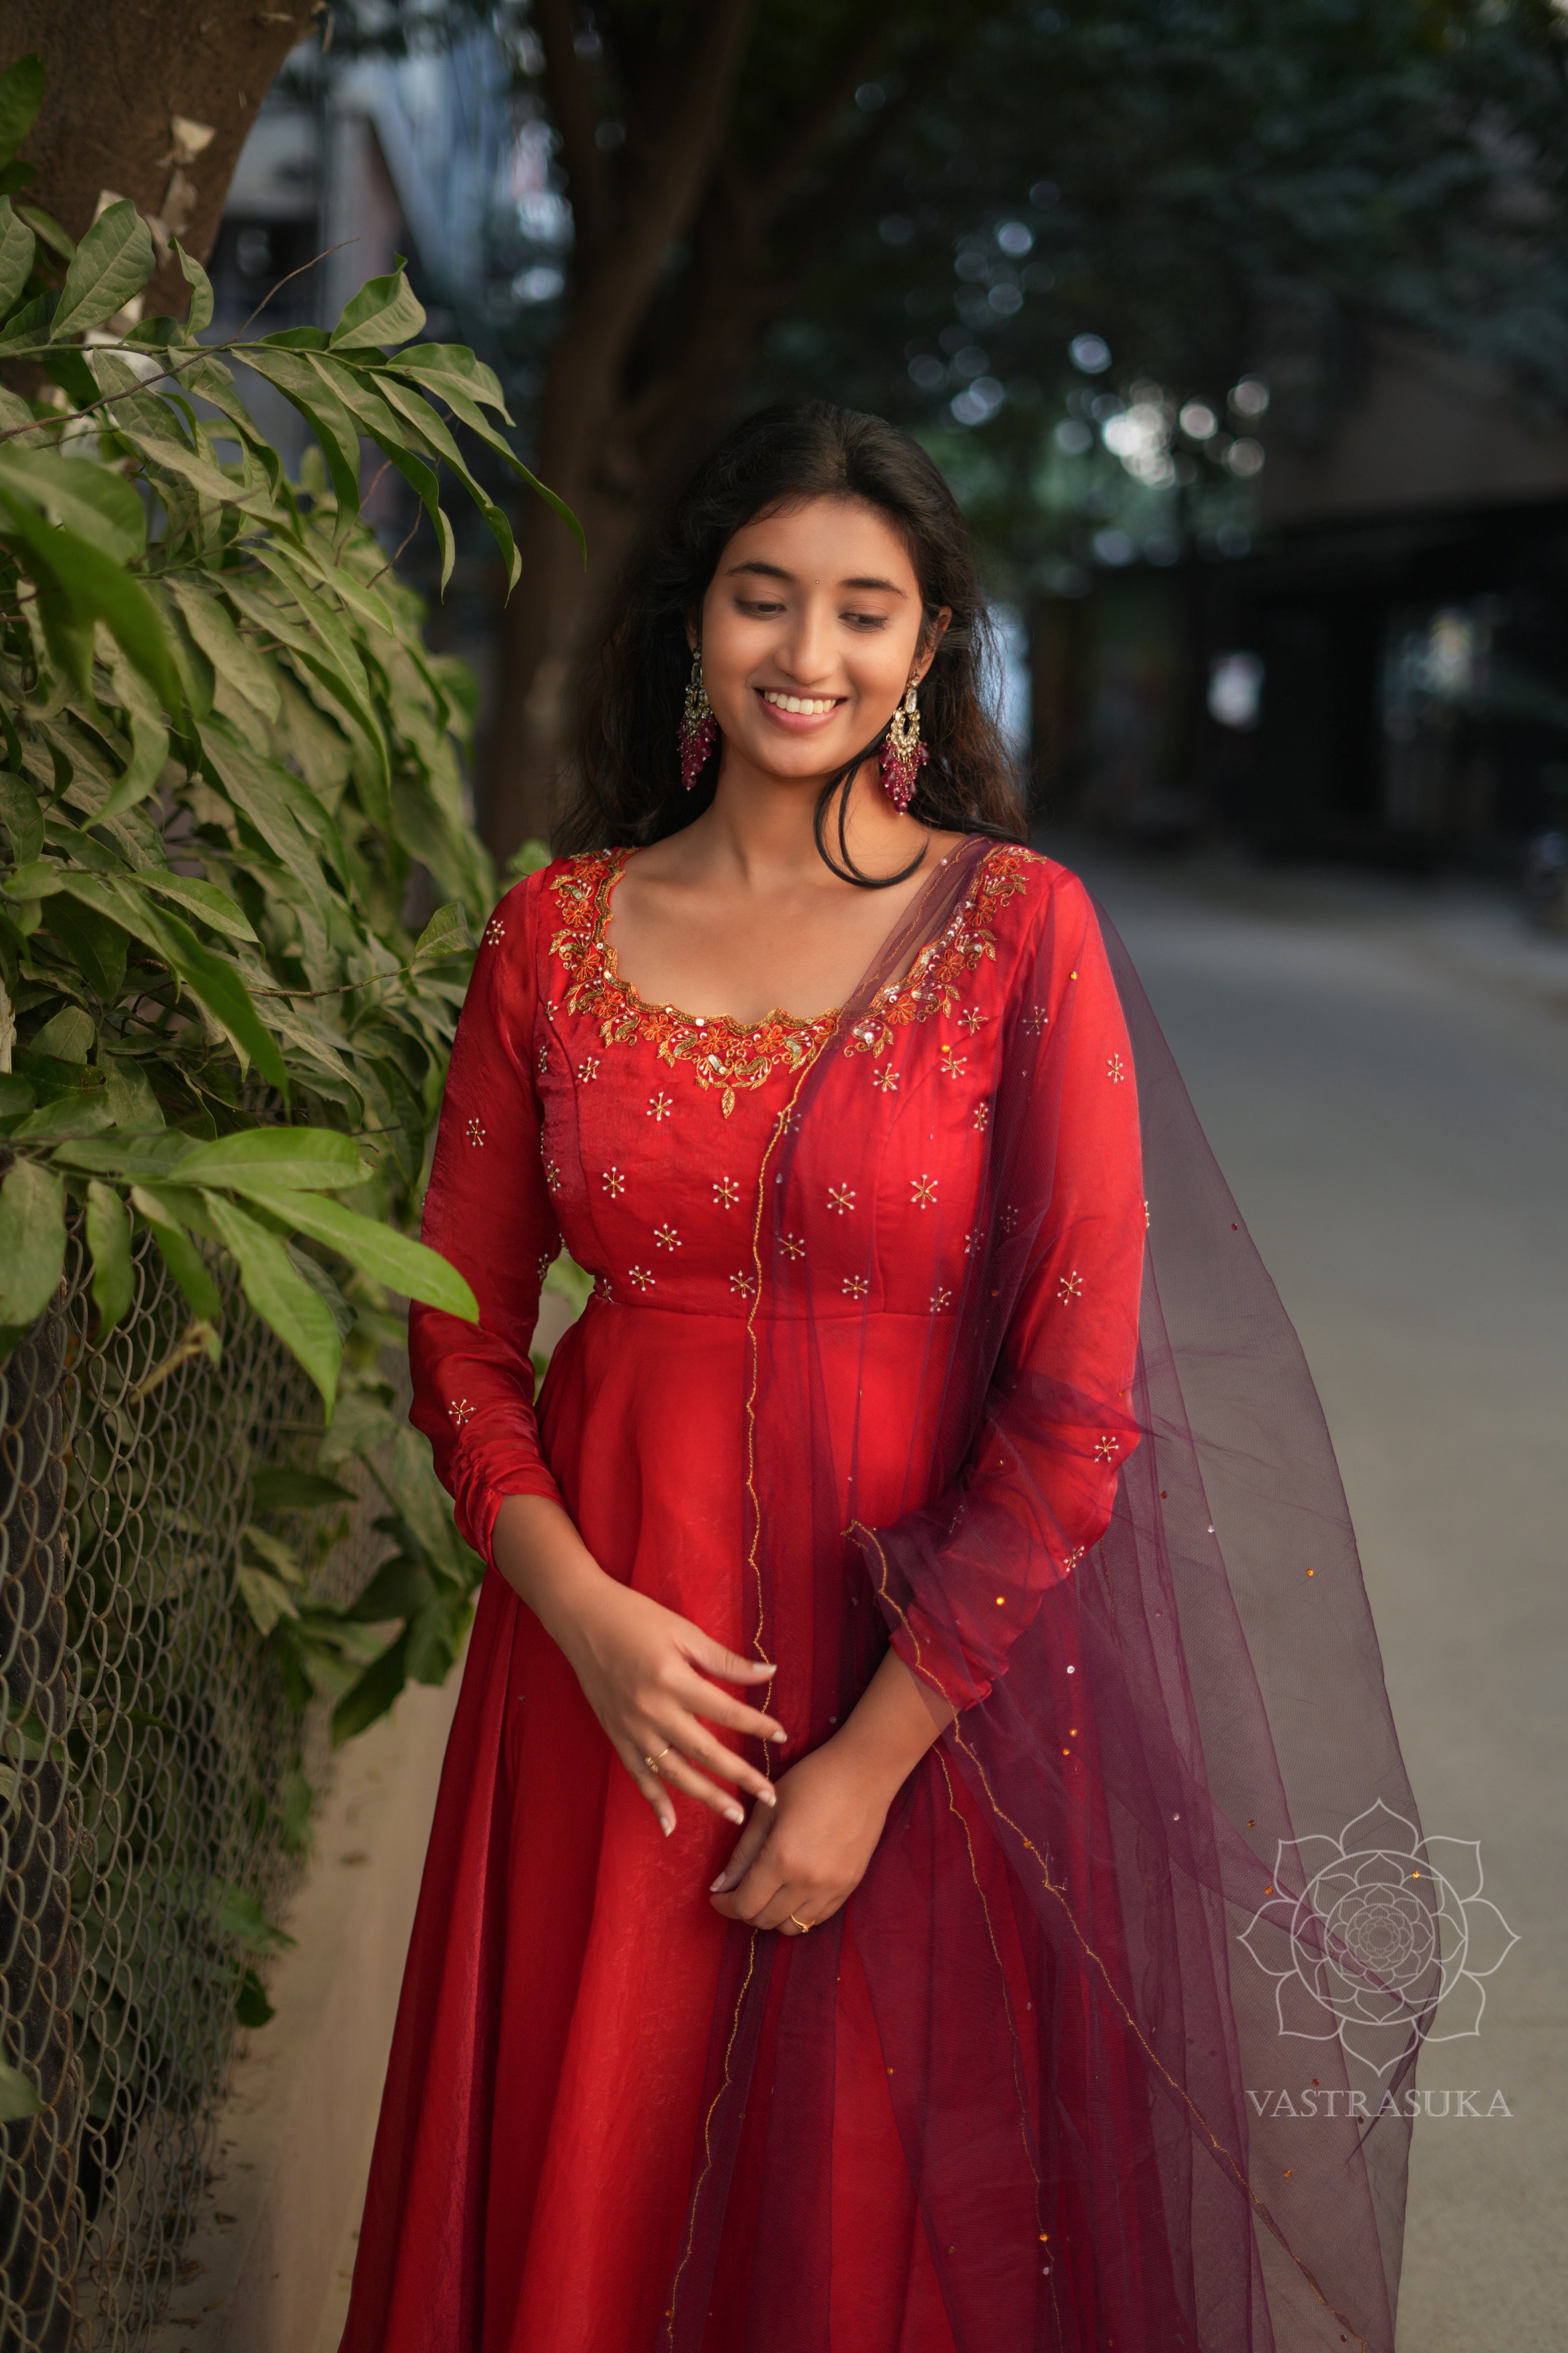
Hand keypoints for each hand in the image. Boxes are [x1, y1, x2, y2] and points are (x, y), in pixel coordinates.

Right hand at [564, 1575, 786, 1835]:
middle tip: (770, 1797)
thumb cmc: (636, 1618)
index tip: (782, 1736)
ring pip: (675, 1772)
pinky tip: (670, 1825)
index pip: (726, 1711)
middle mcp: (652, 1710)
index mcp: (673, 1680)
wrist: (582, 1618)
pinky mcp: (616, 1736)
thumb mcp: (684, 1632)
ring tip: (735, 1814)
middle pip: (705, 1751)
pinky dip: (654, 1801)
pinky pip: (638, 1775)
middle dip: (740, 1776)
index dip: (757, 1725)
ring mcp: (632, 1728)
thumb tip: (769, 1673)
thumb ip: (725, 1660)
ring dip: (707, 1796)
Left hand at [708, 1736, 895, 1934]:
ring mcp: (832, 1888)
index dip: (725, 1905)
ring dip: (772, 1916)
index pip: (745, 1905)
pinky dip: (798, 1913)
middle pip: (765, 1920)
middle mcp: (808, 1882)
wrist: (864, 1774)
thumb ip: (742, 1853)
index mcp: (782, 1859)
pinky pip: (817, 1918)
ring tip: (766, 1893)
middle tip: (738, 1891)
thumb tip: (719, 1886)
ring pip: (792, 1926)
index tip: (717, 1896)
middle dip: (744, 1910)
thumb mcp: (767, 1810)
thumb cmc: (811, 1781)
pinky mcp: (849, 1886)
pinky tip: (791, 1892)